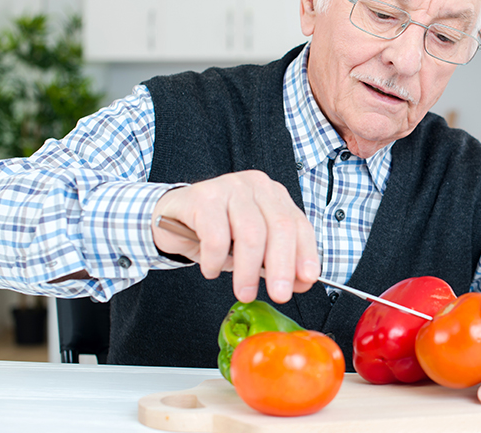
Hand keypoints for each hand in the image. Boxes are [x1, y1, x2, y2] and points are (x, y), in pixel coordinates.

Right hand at [151, 170, 319, 303]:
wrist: (172, 217)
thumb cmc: (216, 231)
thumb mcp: (252, 248)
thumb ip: (277, 261)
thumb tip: (302, 282)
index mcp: (274, 196)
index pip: (298, 224)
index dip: (306, 253)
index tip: (307, 279)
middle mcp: (256, 186)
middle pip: (279, 227)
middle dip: (282, 266)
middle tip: (280, 294)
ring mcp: (230, 188)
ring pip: (250, 233)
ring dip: (248, 270)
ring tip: (244, 291)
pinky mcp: (203, 197)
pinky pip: (216, 235)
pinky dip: (216, 260)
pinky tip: (212, 270)